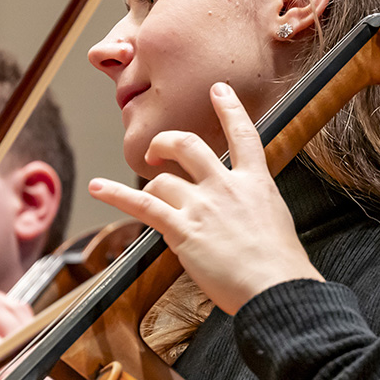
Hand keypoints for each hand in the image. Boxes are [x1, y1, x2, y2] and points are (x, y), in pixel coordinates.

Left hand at [89, 82, 322, 314]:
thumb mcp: (276, 221)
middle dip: (166, 143)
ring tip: (149, 199)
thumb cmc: (281, 267)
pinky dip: (116, 194)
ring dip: (152, 188)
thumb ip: (252, 207)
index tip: (218, 90)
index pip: (243, 135)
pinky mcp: (182, 229)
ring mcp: (203, 206)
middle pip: (188, 144)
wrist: (277, 289)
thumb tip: (235, 212)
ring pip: (163, 180)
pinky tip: (97, 188)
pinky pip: (142, 204)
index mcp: (256, 183)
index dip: (229, 108)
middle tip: (157, 153)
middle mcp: (226, 186)